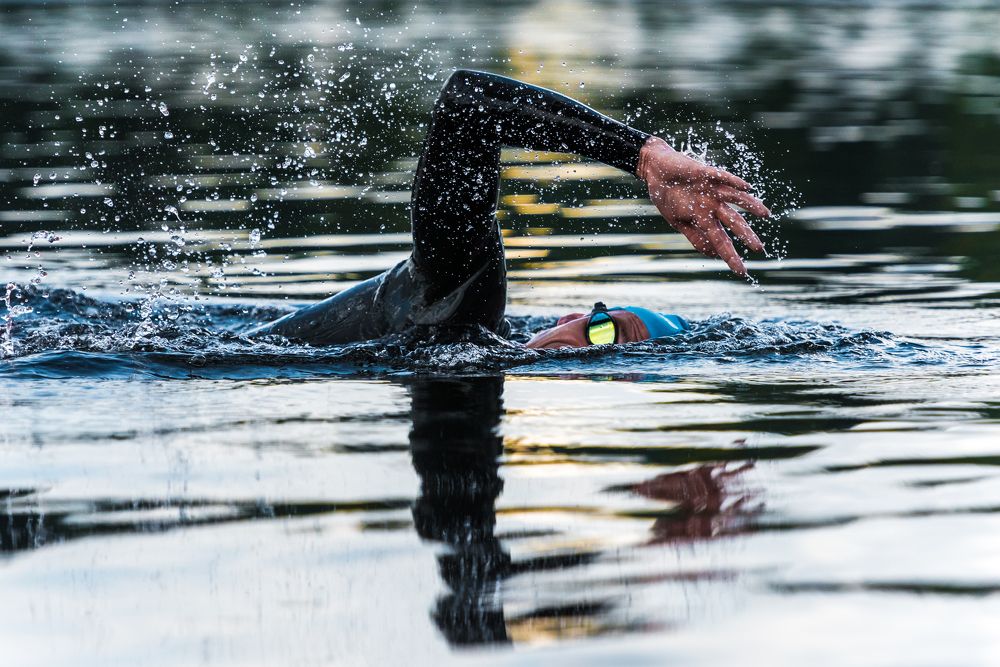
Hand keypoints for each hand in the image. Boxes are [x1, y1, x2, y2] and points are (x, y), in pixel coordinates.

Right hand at [637, 136, 770, 276]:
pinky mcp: (704, 173)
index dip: (731, 256)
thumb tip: (713, 255)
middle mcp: (712, 206)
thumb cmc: (667, 196)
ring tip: (766, 214)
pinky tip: (746, 187)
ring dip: (750, 206)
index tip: (741, 272)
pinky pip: (722, 177)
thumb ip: (696, 238)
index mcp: (705, 219)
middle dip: (746, 235)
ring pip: (735, 199)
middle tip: (759, 249)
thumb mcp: (679, 223)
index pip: (722, 240)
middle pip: (733, 222)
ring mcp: (711, 190)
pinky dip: (734, 182)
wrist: (655, 171)